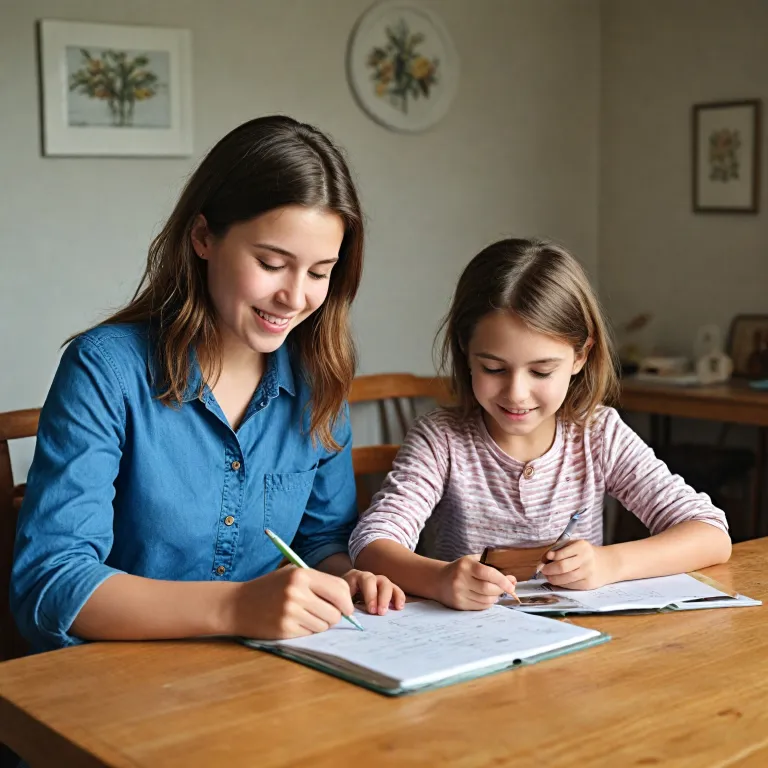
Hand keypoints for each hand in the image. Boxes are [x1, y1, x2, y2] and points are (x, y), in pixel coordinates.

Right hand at [229, 566, 354, 639]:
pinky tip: (294, 622)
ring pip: (324, 625)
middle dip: (334, 616)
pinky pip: (310, 633)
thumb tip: (347, 600)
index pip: (340, 590)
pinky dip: (307, 630)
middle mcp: (297, 592)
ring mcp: (290, 612)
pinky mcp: (284, 629)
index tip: (346, 607)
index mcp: (302, 575)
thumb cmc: (269, 587)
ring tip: (305, 615)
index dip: (347, 601)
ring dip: (320, 624)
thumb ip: (319, 582)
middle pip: (335, 612)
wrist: (237, 604)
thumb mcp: (292, 574)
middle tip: (325, 613)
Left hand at [342, 569, 405, 614]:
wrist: (339, 596)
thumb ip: (346, 606)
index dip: (371, 595)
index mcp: (355, 577)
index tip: (371, 610)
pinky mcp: (385, 590)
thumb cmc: (340, 600)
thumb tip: (352, 617)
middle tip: (381, 612)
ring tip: (395, 610)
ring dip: (392, 598)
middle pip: (380, 581)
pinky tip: (399, 608)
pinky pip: (396, 590)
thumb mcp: (340, 601)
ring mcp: (378, 582)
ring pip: (389, 585)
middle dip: (382, 597)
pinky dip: (399, 598)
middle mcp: (369, 577)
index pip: (367, 581)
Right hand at [436, 554, 516, 610]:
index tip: (512, 584)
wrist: (438, 580)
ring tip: (496, 591)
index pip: (487, 573)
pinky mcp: (459, 604)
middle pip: (488, 589)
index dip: (502, 580)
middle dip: (501, 589)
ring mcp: (459, 593)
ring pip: (486, 600)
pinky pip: (480, 607)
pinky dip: (488, 603)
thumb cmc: (460, 569)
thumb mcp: (472, 560)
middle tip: (507, 587)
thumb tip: (511, 578)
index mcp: (466, 565)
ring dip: (496, 597)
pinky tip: (487, 597)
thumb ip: (490, 564)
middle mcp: (460, 579)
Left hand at [539, 539, 614, 589]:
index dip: (549, 557)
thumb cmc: (585, 553)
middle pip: (562, 567)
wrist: (607, 564)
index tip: (544, 559)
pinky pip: (570, 585)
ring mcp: (588, 573)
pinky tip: (558, 580)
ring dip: (552, 578)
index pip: (561, 553)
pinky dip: (561, 583)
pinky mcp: (588, 584)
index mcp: (581, 546)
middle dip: (548, 569)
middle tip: (543, 570)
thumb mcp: (574, 545)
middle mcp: (586, 559)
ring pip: (565, 578)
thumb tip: (543, 559)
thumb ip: (559, 549)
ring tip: (548, 576)